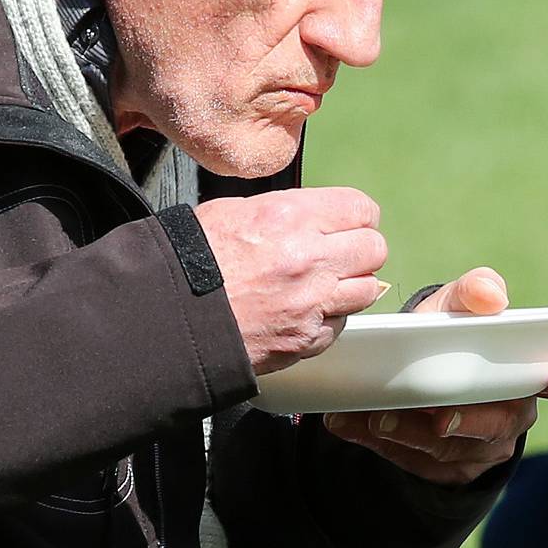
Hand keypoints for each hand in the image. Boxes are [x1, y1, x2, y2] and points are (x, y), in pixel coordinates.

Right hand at [194, 187, 387, 375]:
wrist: (172, 318)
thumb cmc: (192, 262)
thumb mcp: (232, 212)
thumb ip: (283, 212)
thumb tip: (313, 216)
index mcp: (290, 217)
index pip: (360, 208)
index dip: (358, 217)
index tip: (350, 224)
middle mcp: (309, 259)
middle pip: (374, 249)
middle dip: (361, 250)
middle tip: (341, 255)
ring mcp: (312, 303)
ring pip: (366, 290)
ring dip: (350, 286)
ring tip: (323, 285)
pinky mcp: (307, 338)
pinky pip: (341, 325)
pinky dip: (329, 319)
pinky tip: (303, 312)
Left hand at [323, 267, 547, 485]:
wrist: (412, 376)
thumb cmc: (444, 335)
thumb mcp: (453, 309)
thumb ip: (471, 294)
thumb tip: (491, 294)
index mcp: (526, 372)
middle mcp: (510, 414)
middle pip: (497, 423)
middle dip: (467, 421)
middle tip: (438, 417)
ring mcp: (480, 448)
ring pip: (451, 448)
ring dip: (412, 434)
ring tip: (374, 417)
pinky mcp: (445, 470)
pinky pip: (415, 462)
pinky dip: (380, 444)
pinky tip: (348, 425)